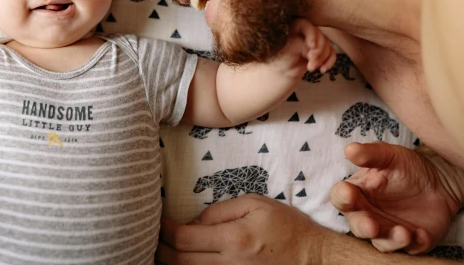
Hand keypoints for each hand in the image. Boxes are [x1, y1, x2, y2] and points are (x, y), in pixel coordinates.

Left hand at [156, 194, 327, 263]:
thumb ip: (220, 211)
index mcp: (234, 239)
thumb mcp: (256, 205)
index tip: (156, 220)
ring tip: (157, 251)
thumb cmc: (287, 227)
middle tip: (148, 236)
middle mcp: (230, 264)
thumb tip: (194, 222)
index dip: (164, 230)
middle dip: (159, 249)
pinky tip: (180, 262)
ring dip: (169, 264)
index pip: (184, 238)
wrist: (316, 260)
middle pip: (180, 261)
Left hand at [288, 19, 336, 72]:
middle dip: (318, 49)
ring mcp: (315, 40)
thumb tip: (308, 43)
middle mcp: (305, 31)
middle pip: (319, 34)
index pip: (304, 23)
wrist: (283, 72)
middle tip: (311, 59)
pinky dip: (329, 61)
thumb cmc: (281, 59)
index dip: (311, 33)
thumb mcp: (286, 52)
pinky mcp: (321, 49)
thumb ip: (296, 44)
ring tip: (311, 68)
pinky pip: (332, 52)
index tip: (312, 45)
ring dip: (322, 58)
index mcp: (293, 27)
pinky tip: (323, 70)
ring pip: (327, 44)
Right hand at [330, 142, 463, 253]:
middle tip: (371, 225)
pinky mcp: (411, 241)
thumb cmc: (407, 166)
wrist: (439, 181)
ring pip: (382, 243)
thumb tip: (349, 149)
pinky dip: (415, 243)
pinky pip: (411, 248)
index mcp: (358, 193)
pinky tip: (421, 234)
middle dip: (363, 227)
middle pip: (357, 226)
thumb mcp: (389, 155)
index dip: (342, 197)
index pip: (341, 197)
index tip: (348, 193)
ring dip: (391, 240)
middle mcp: (368, 214)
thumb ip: (370, 153)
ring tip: (404, 233)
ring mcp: (388, 230)